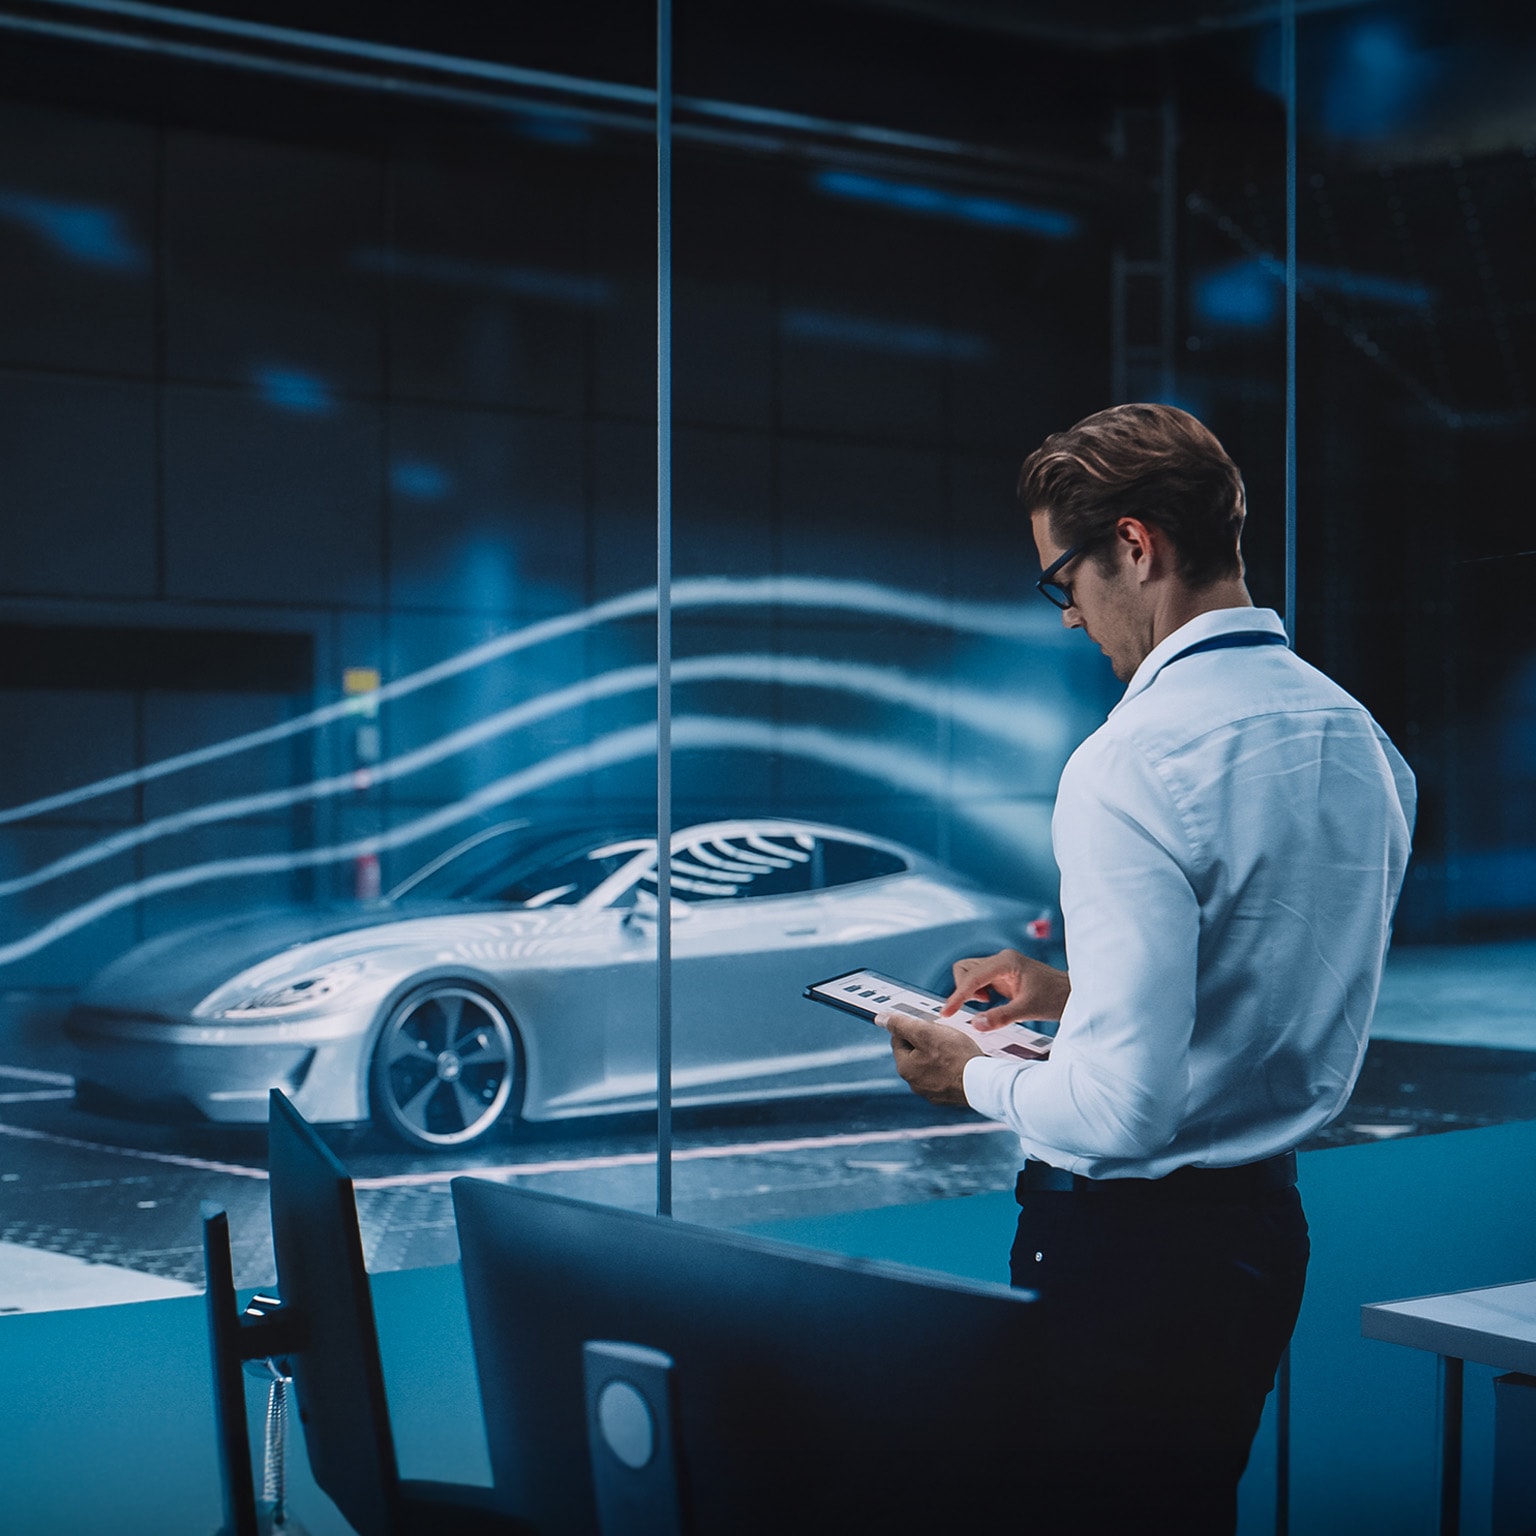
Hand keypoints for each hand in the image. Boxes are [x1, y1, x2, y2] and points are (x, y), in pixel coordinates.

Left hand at [875, 1011, 979, 1107]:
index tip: (927, 1022)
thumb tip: (881, 1019)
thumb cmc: (956, 1057)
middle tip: (944, 1034)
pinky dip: (951, 1068)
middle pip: (915, 1052)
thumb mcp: (925, 1032)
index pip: (899, 1039)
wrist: (983, 1083)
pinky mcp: (948, 1096)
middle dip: (927, 1041)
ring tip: (956, 1048)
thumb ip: (901, 1024)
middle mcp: (915, 1083)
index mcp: (905, 1068)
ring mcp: (932, 1092)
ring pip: (930, 1065)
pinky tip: (962, 1062)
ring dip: (939, 1054)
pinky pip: (945, 1076)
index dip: (912, 1026)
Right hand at [942, 948, 1069, 1030]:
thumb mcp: (1028, 1010)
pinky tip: (990, 1004)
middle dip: (963, 990)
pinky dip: (977, 993)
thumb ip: (1001, 1017)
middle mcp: (1001, 960)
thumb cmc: (1056, 998)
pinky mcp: (1002, 975)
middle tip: (978, 1008)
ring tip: (987, 1006)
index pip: (972, 977)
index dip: (957, 996)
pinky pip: (979, 981)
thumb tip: (975, 1024)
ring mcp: (1001, 966)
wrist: (1073, 994)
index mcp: (1006, 962)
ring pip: (969, 973)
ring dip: (969, 991)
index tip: (946, 1013)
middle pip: (965, 969)